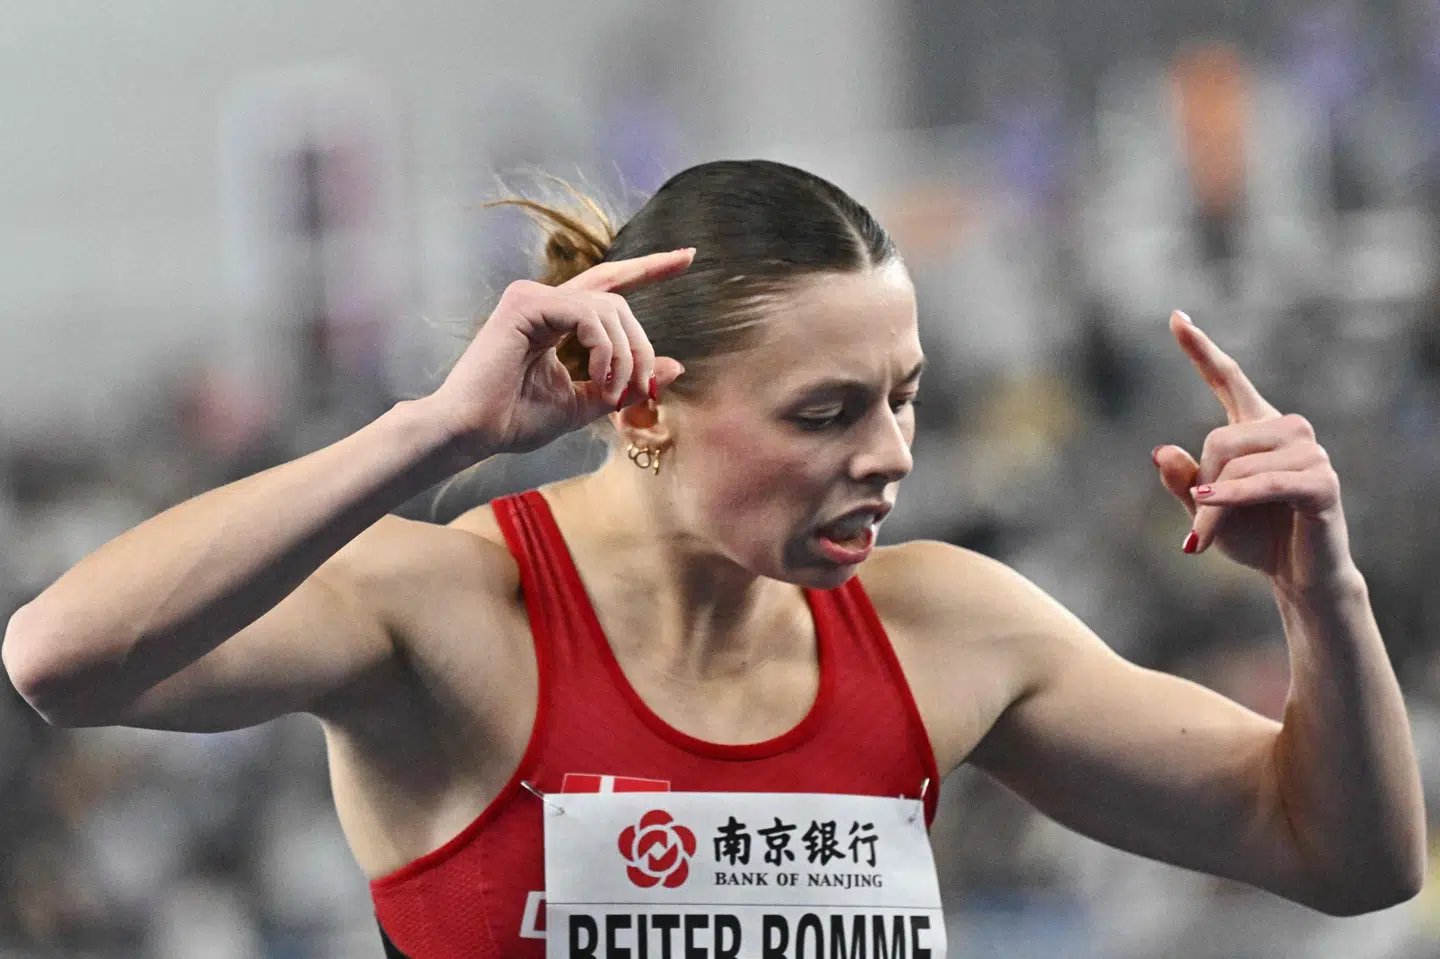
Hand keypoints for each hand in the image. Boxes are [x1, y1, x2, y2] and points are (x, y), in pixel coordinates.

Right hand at [427, 249, 693, 455]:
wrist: (472, 433)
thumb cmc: (515, 421)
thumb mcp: (584, 403)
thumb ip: (626, 382)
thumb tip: (676, 365)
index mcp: (556, 319)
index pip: (610, 285)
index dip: (649, 268)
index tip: (689, 256)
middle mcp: (544, 300)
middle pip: (618, 302)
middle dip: (642, 345)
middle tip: (647, 388)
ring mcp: (531, 296)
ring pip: (608, 309)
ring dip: (624, 357)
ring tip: (614, 394)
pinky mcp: (524, 302)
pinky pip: (586, 314)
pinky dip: (603, 349)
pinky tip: (598, 379)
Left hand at [1151, 311, 1354, 588]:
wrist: (1298, 576)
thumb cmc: (1252, 536)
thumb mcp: (1203, 508)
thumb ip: (1182, 480)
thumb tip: (1159, 450)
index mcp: (1256, 426)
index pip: (1228, 378)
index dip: (1201, 349)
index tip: (1175, 317)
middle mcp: (1287, 430)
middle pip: (1218, 440)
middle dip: (1200, 488)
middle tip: (1195, 528)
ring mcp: (1309, 453)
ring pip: (1236, 466)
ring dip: (1213, 507)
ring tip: (1205, 539)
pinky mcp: (1322, 483)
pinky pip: (1265, 483)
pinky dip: (1232, 498)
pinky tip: (1208, 508)